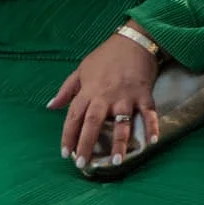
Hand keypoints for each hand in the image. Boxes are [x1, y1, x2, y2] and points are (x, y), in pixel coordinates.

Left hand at [49, 34, 161, 161]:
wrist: (134, 41)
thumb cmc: (106, 56)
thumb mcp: (81, 70)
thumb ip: (66, 90)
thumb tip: (51, 106)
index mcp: (89, 91)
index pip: (74, 117)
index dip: (68, 136)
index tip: (65, 153)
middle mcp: (106, 96)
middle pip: (94, 123)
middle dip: (87, 144)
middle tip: (83, 163)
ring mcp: (126, 96)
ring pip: (122, 123)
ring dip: (120, 143)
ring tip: (117, 161)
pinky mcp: (144, 94)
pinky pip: (149, 114)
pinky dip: (151, 127)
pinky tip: (151, 142)